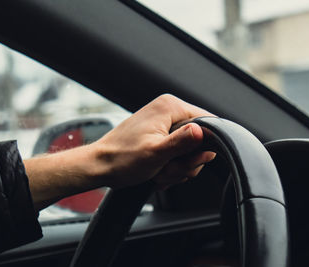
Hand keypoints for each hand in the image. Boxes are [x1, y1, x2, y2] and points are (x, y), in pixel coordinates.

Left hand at [90, 94, 215, 188]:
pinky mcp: (159, 136)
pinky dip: (169, 167)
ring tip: (158, 170)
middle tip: (166, 168)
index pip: (208, 122)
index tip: (188, 160)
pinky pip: (177, 154)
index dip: (203, 146)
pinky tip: (156, 171)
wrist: (100, 166)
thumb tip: (204, 131)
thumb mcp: (156, 153)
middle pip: (199, 140)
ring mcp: (164, 124)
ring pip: (189, 151)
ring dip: (176, 168)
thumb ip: (182, 142)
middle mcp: (168, 111)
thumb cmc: (122, 158)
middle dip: (185, 162)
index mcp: (169, 107)